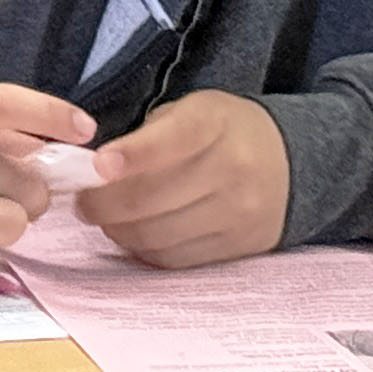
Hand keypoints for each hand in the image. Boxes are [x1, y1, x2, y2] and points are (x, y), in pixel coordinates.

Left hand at [85, 92, 289, 268]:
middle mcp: (232, 169)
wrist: (289, 161)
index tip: (96, 167)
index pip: (169, 141)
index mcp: (213, 123)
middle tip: (82, 203)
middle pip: (152, 198)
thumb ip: (148, 136)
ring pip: (159, 234)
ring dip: (119, 230)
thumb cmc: (221, 131)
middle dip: (104, 204)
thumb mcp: (190, 112)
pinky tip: (134, 235)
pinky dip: (146, 250)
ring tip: (105, 219)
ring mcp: (239, 213)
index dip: (130, 156)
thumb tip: (95, 173)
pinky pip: (178, 259)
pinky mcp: (241, 247)